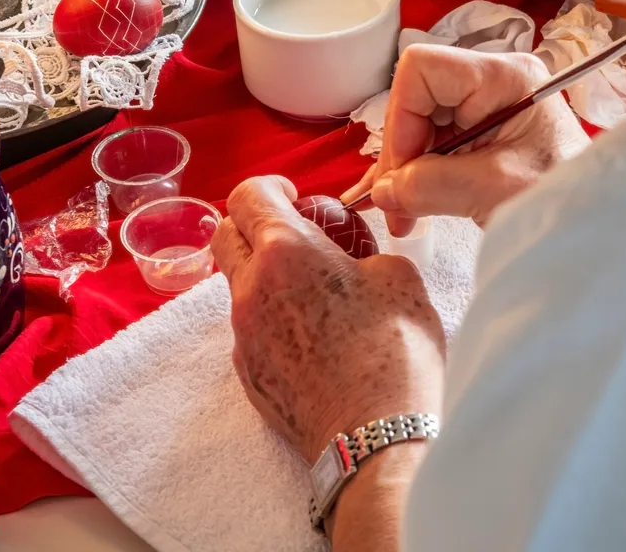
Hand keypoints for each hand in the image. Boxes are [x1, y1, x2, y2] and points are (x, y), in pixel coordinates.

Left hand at [212, 176, 445, 464]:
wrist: (377, 439)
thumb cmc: (395, 353)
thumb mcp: (399, 277)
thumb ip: (363, 253)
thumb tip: (354, 260)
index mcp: (286, 252)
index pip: (248, 195)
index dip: (271, 187)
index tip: (294, 195)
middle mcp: (250, 290)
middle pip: (225, 236)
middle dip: (254, 226)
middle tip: (296, 236)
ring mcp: (242, 337)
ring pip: (237, 287)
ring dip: (265, 277)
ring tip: (315, 295)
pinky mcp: (247, 375)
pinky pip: (249, 330)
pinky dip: (272, 320)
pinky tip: (314, 339)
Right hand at [342, 45, 590, 235]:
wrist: (604, 224)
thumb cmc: (564, 199)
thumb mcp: (494, 190)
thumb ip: (430, 185)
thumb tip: (382, 192)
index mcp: (505, 77)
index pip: (422, 70)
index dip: (401, 117)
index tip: (402, 171)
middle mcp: (494, 82)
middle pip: (418, 98)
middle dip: (401, 153)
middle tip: (393, 204)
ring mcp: (489, 108)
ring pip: (423, 125)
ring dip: (407, 170)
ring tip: (402, 214)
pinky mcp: (487, 135)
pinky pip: (439, 145)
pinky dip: (421, 175)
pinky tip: (409, 205)